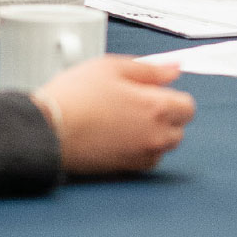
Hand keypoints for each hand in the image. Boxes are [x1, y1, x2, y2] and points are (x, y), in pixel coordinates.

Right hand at [37, 56, 193, 175]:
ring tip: (126, 119)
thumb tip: (174, 69)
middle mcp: (154, 136)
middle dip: (166, 116)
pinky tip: (119, 136)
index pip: (188, 107)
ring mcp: (139, 156)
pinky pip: (145, 161)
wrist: (48, 129)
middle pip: (179, 129)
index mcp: (156, 108)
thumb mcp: (113, 67)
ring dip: (154, 134)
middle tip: (139, 103)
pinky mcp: (123, 170)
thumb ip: (150, 69)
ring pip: (163, 147)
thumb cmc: (75, 96)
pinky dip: (139, 150)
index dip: (174, 96)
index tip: (157, 91)